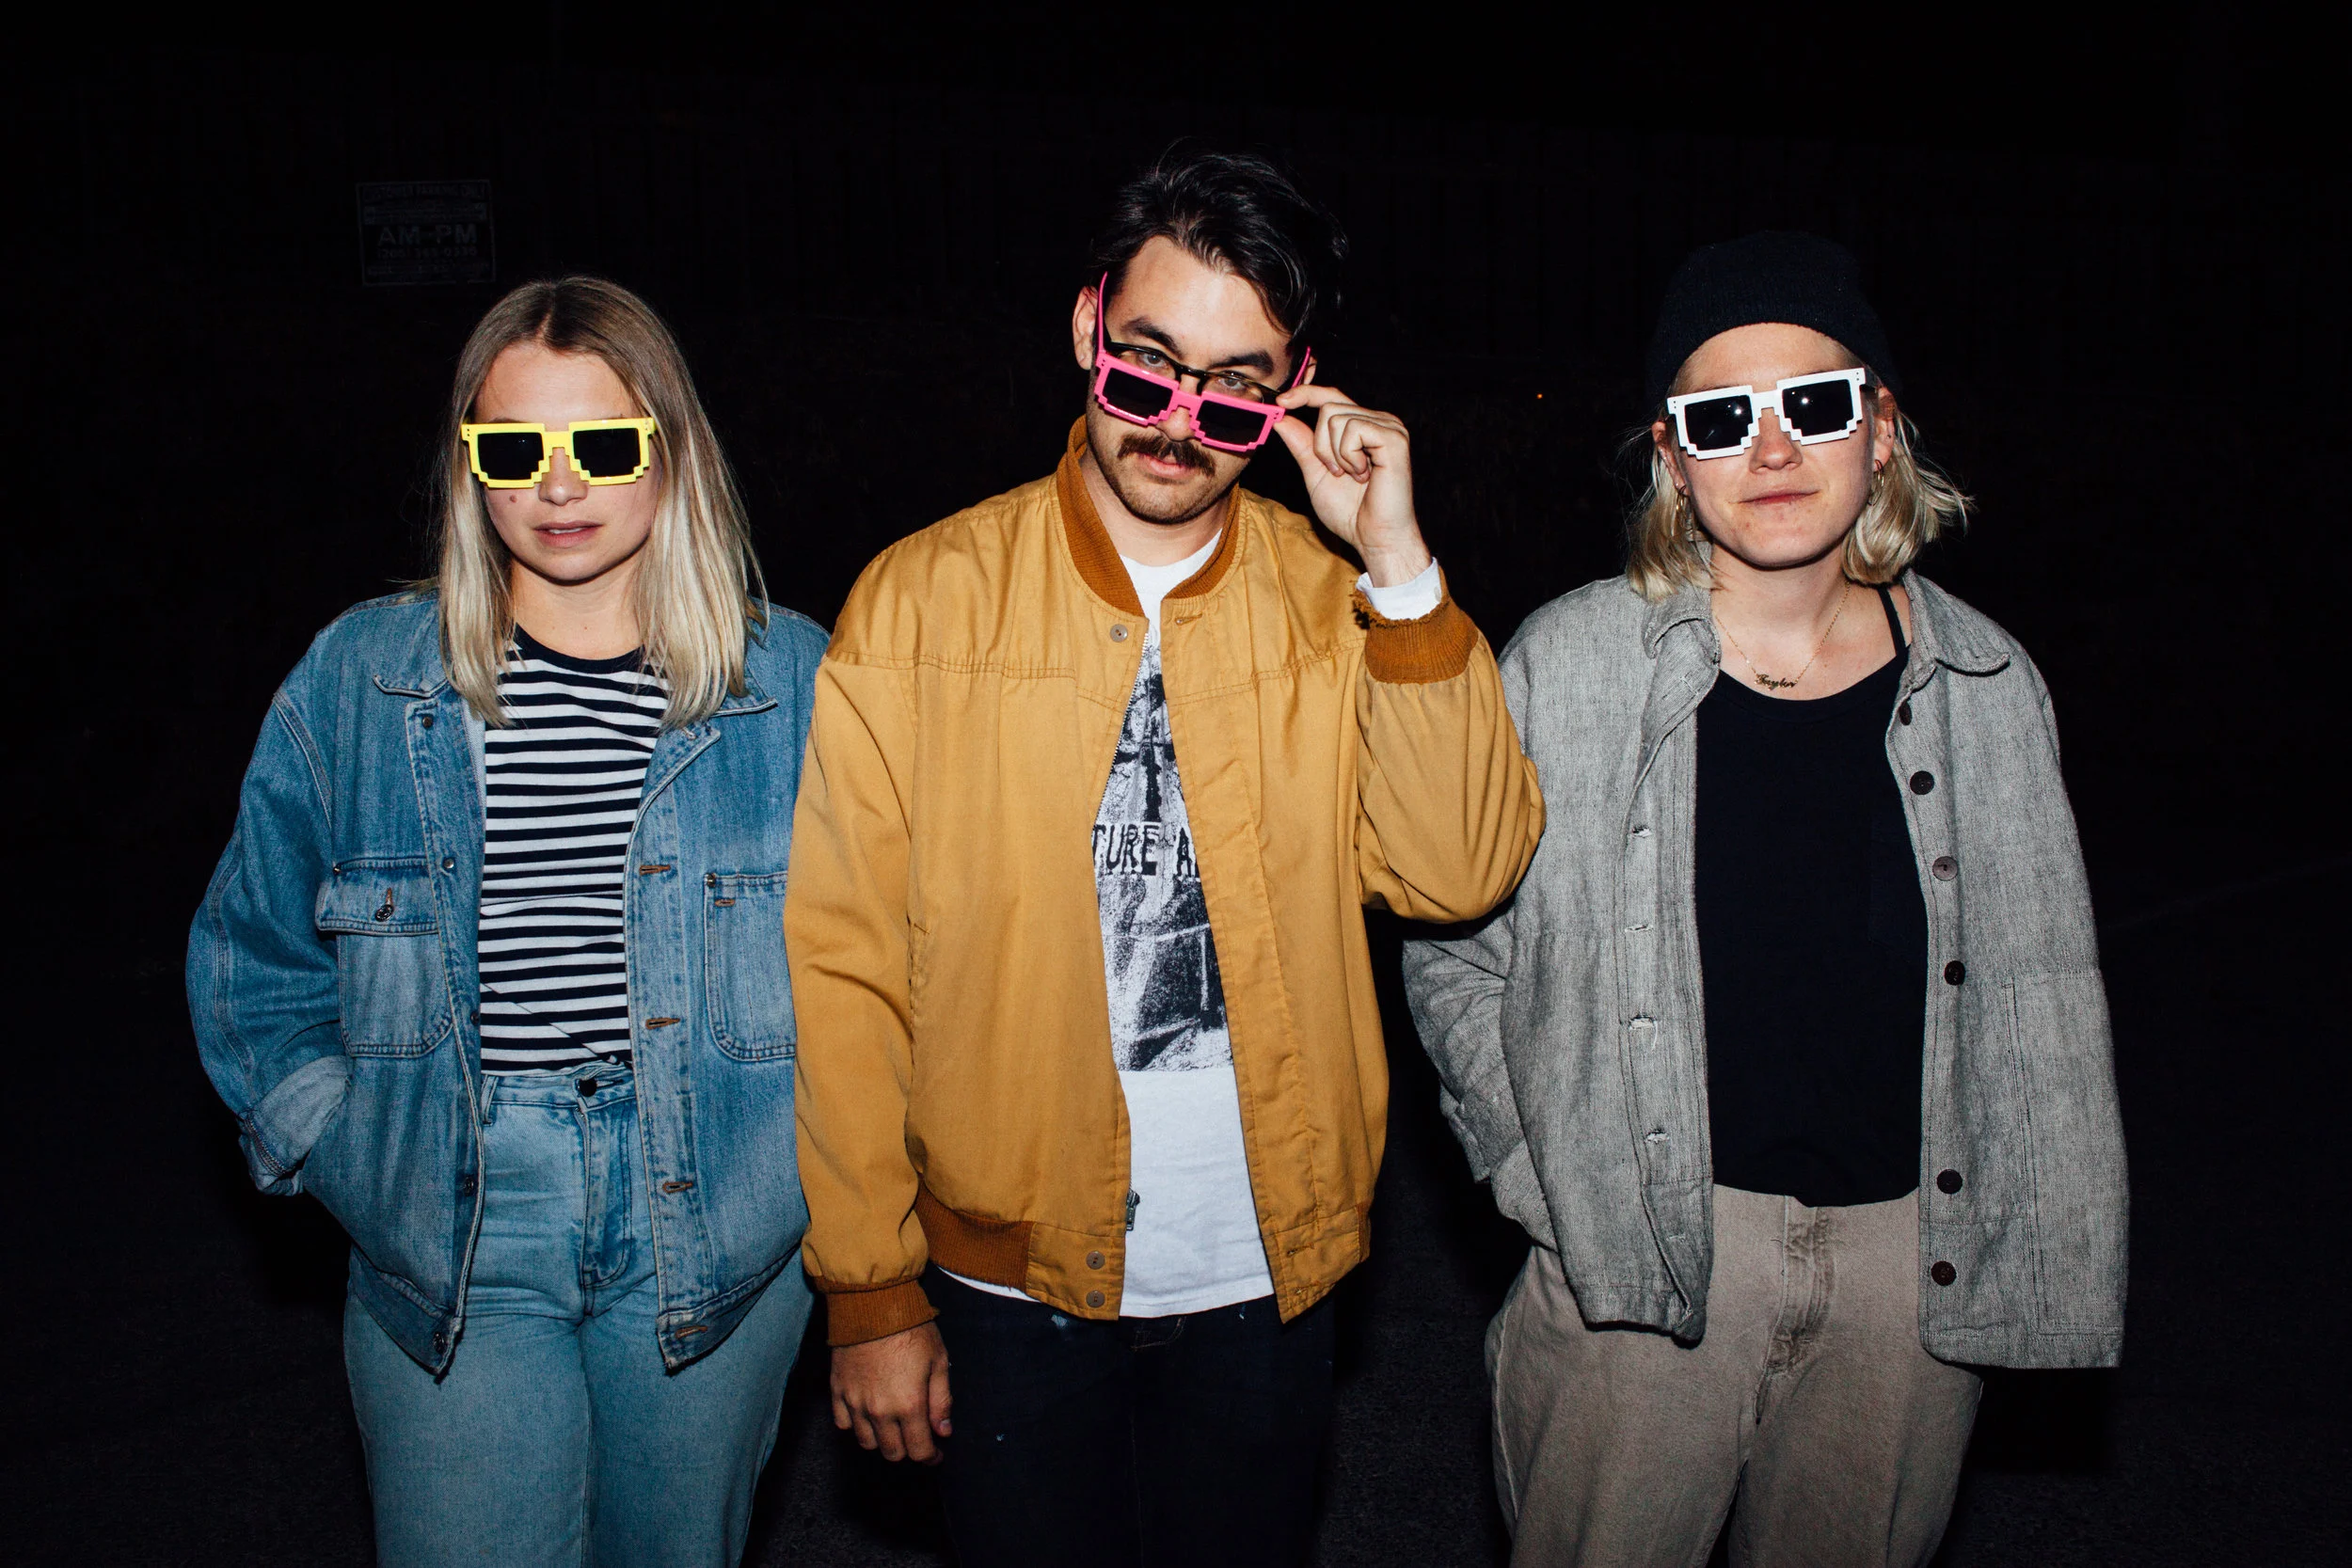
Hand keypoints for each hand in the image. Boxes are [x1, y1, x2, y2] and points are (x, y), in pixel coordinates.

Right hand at [831, 1322, 952, 1463]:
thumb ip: (941, 1401)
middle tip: (916, 1438)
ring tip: (893, 1427)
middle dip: (908, 1450)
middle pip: (892, 1452)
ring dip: (882, 1441)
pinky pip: (843, 1424)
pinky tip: (867, 1415)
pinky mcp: (838, 1391)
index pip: (918, 1450)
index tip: (936, 1454)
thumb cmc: (911, 1328)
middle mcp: (880, 1411)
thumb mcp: (939, 1360)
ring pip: (867, 1442)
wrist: (873, 1304)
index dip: (930, 1457)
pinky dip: (856, 1426)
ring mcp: (855, 1403)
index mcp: (909, 1405)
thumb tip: (943, 1431)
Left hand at [1274, 383, 1432, 587]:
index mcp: (1361, 427)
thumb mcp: (1315, 474)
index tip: (1281, 402)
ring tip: (1352, 476)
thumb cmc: (1350, 512)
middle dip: (1320, 444)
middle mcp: (1377, 421)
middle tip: (1336, 473)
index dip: (1305, 393)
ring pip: (1336, 417)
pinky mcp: (1394, 438)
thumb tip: (1281, 417)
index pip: (1330, 396)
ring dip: (1334, 454)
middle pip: (1328, 406)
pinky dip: (1349, 456)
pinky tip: (1364, 475)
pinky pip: (1353, 429)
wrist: (1374, 538)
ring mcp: (1388, 427)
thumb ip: (1301, 445)